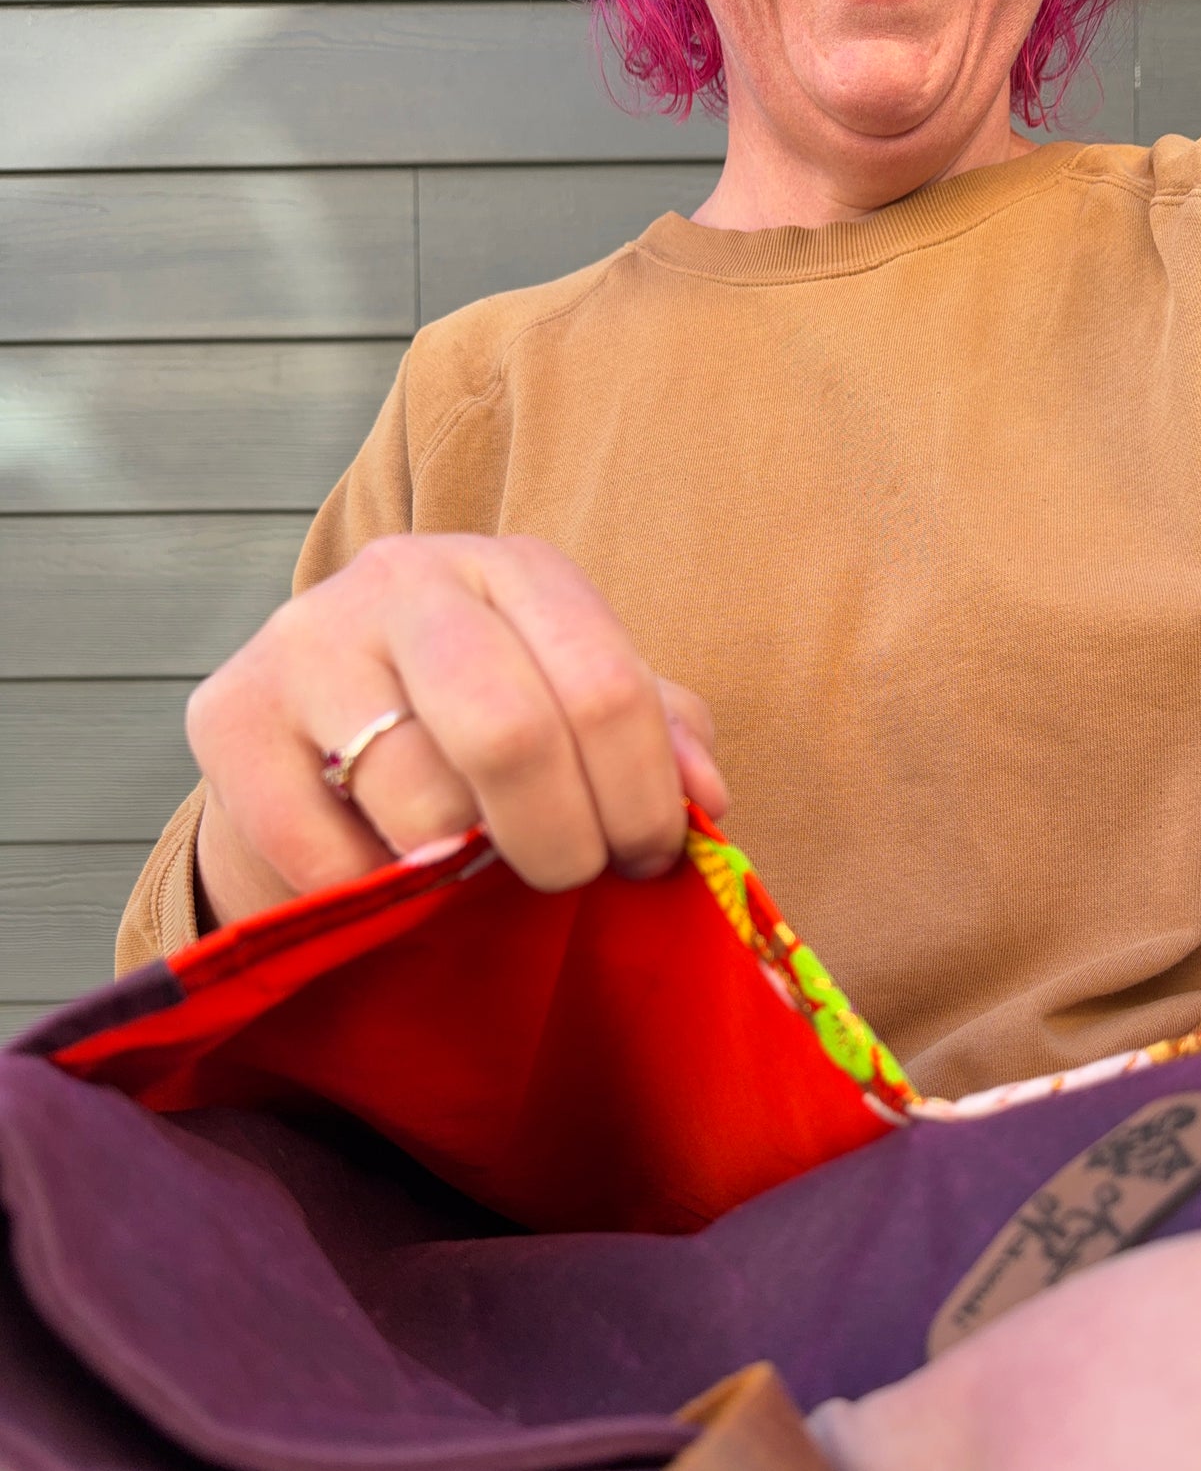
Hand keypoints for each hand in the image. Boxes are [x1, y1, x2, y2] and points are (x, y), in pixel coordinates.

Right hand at [186, 534, 726, 927]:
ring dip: (466, 876)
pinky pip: (326, 854)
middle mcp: (407, 580)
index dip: (642, 800)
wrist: (316, 746)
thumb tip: (703, 797)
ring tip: (474, 876)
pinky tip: (391, 883)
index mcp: (513, 570)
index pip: (604, 689)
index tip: (645, 859)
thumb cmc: (474, 732)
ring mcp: (307, 639)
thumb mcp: (577, 712)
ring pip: (419, 800)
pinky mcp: (227, 715)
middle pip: (511, 732)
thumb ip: (658, 739)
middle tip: (567, 880)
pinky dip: (376, 900)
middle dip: (561, 842)